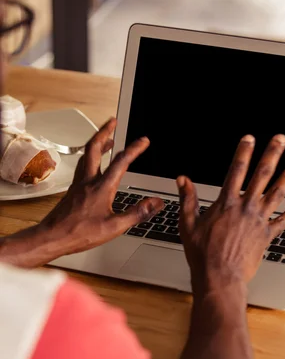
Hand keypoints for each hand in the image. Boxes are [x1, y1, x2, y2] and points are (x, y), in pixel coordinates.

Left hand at [39, 118, 162, 255]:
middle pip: (95, 148)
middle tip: (113, 121)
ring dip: (97, 142)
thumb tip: (156, 203)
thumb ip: (138, 213)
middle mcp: (88, 181)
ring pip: (87, 155)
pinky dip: (90, 157)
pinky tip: (93, 163)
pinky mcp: (73, 190)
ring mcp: (79, 184)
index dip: (134, 149)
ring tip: (106, 137)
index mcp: (101, 187)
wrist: (53, 237)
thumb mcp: (114, 227)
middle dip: (105, 131)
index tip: (144, 140)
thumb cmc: (80, 233)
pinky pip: (82, 166)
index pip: (121, 162)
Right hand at [177, 134, 284, 294]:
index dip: (243, 152)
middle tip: (281, 139)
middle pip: (262, 175)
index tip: (250, 138)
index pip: (236, 171)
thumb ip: (188, 199)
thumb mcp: (188, 224)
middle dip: (272, 155)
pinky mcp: (266, 237)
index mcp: (226, 203)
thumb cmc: (202, 254)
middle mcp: (245, 208)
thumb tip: (182, 180)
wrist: (220, 277)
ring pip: (277, 194)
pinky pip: (281, 223)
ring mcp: (258, 222)